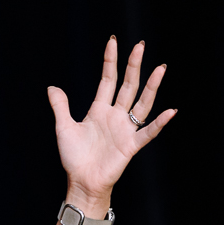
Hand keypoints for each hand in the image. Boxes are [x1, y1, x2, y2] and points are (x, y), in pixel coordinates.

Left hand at [47, 36, 175, 207]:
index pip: (108, 80)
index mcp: (99, 110)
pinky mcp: (131, 145)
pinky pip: (148, 132)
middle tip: (140, 45)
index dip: (110, 62)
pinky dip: (159, 122)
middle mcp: (115, 116)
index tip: (113, 42)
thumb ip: (60, 106)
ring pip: (142, 103)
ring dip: (151, 86)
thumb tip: (52, 87)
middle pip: (128, 86)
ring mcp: (125, 129)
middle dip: (133, 66)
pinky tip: (170, 111)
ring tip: (160, 69)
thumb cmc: (74, 157)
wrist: (81, 182)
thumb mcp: (64, 127)